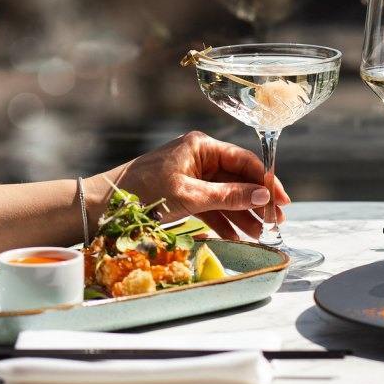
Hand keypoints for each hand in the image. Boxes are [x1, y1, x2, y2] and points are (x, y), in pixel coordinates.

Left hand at [90, 130, 290, 240]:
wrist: (100, 207)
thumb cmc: (142, 194)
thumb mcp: (189, 196)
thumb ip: (228, 196)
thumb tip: (263, 196)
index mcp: (201, 146)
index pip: (244, 161)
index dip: (266, 181)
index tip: (282, 201)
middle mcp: (198, 157)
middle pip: (237, 178)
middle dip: (256, 201)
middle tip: (276, 222)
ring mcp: (190, 176)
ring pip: (226, 195)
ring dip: (242, 214)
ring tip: (260, 234)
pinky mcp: (182, 194)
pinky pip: (211, 206)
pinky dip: (224, 220)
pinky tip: (238, 236)